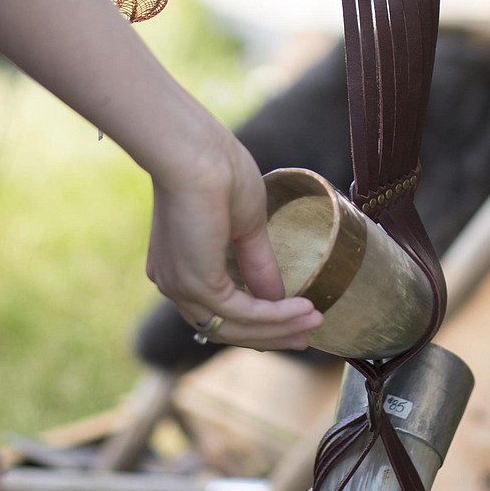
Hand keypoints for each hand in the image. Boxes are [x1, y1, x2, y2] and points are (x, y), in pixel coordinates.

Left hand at [145, 126, 321, 351]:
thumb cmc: (217, 171)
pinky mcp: (198, 285)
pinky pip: (244, 313)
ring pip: (235, 327)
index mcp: (179, 265)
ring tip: (315, 322)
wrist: (196, 153)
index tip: (292, 321)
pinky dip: (276, 315)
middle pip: (226, 328)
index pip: (219, 309)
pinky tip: (303, 308)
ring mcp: (182, 286)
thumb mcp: (246, 225)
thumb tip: (276, 297)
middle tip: (306, 338)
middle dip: (271, 335)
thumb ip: (256, 262)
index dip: (257, 322)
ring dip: (279, 327)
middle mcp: (174, 282)